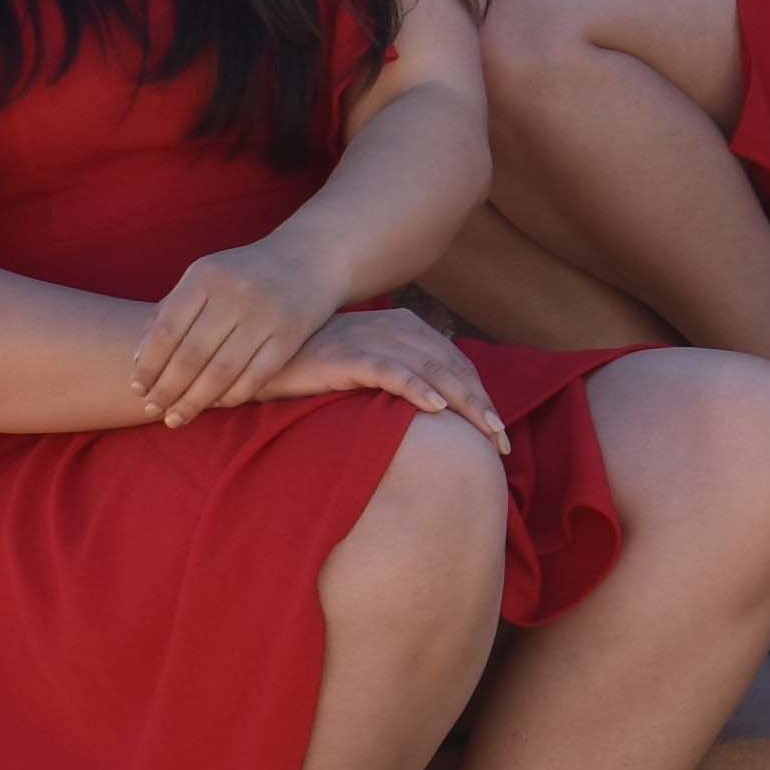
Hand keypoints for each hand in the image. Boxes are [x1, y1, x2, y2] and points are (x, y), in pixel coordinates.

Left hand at [130, 228, 349, 426]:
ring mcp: (266, 315)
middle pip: (191, 355)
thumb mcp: (205, 277)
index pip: (167, 331)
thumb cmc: (244, 274)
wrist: (308, 257)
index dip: (148, 365)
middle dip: (166, 389)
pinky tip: (215, 405)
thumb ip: (170, 311)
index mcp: (205, 276)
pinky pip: (255, 376)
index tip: (137, 388)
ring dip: (194, 401)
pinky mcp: (291, 335)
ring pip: (221, 371)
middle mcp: (235, 293)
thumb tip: (138, 359)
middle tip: (152, 409)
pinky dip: (231, 395)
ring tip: (176, 418)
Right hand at [267, 307, 513, 449]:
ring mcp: (374, 339)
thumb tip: (435, 409)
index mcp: (407, 328)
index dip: (480, 396)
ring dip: (463, 402)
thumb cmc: (318, 366)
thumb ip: (400, 376)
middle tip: (501, 442)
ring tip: (484, 430)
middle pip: (452, 368)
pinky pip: (391, 372)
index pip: (455, 364)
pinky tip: (436, 408)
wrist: (268, 353)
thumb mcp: (368, 366)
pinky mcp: (350, 355)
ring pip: (431, 370)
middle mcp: (397, 328)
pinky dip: (416, 388)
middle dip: (480, 405)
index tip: (497, 431)